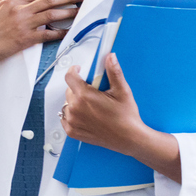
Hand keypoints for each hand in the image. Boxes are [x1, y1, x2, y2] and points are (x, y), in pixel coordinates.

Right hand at [0, 0, 83, 74]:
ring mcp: (23, 24)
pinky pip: (47, 35)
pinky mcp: (26, 39)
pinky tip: (68, 32)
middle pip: (49, 0)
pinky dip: (59, 32)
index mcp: (12, 2)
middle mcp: (19, 10)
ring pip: (52, 14)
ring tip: (80, 11)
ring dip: (68, 12)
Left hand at [62, 55, 181, 181]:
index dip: (74, 70)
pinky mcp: (72, 131)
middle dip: (78, 87)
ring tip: (90, 105)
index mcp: (84, 96)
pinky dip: (72, 114)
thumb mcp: (122, 91)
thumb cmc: (127, 116)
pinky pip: (65, 118)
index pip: (70, 76)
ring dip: (75, 101)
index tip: (79, 70)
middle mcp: (75, 108)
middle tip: (92, 91)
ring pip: (67, 104)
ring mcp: (72, 121)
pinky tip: (85, 115)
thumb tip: (110, 57)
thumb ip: (114, 72)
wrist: (129, 139)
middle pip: (69, 90)